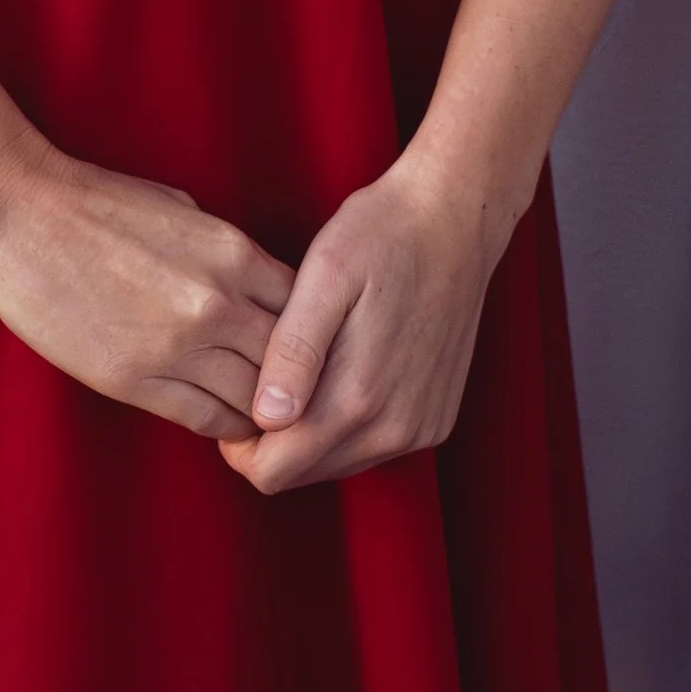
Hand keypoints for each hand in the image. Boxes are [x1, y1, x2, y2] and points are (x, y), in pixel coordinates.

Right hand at [0, 140, 295, 438]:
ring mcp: (177, 346)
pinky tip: (225, 423)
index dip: (312, 335)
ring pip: (254, 399)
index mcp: (232, 253)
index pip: (307, 311)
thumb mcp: (180, 209)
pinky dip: (223, 425)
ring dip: (263, 410)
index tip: (307, 349)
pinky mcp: (135, 379)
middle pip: (290, 361)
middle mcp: (216, 302)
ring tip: (266, 419)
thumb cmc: (96, 202)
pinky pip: (204, 418)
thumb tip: (250, 282)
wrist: (21, 214)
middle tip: (300, 396)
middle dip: (297, 380)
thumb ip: (224, 251)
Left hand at [216, 152, 506, 494]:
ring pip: (336, 463)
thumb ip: (293, 351)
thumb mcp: (325, 275)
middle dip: (272, 437)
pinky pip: (371, 446)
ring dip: (309, 430)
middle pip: (301, 474)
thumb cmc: (382, 234)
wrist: (456, 217)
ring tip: (305, 362)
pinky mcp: (435, 420)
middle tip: (268, 368)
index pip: (273, 473)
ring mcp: (420, 428)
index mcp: (359, 398)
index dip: (239, 443)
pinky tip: (342, 367)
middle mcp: (395, 428)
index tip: (235, 390)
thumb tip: (265, 419)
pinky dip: (346, 422)